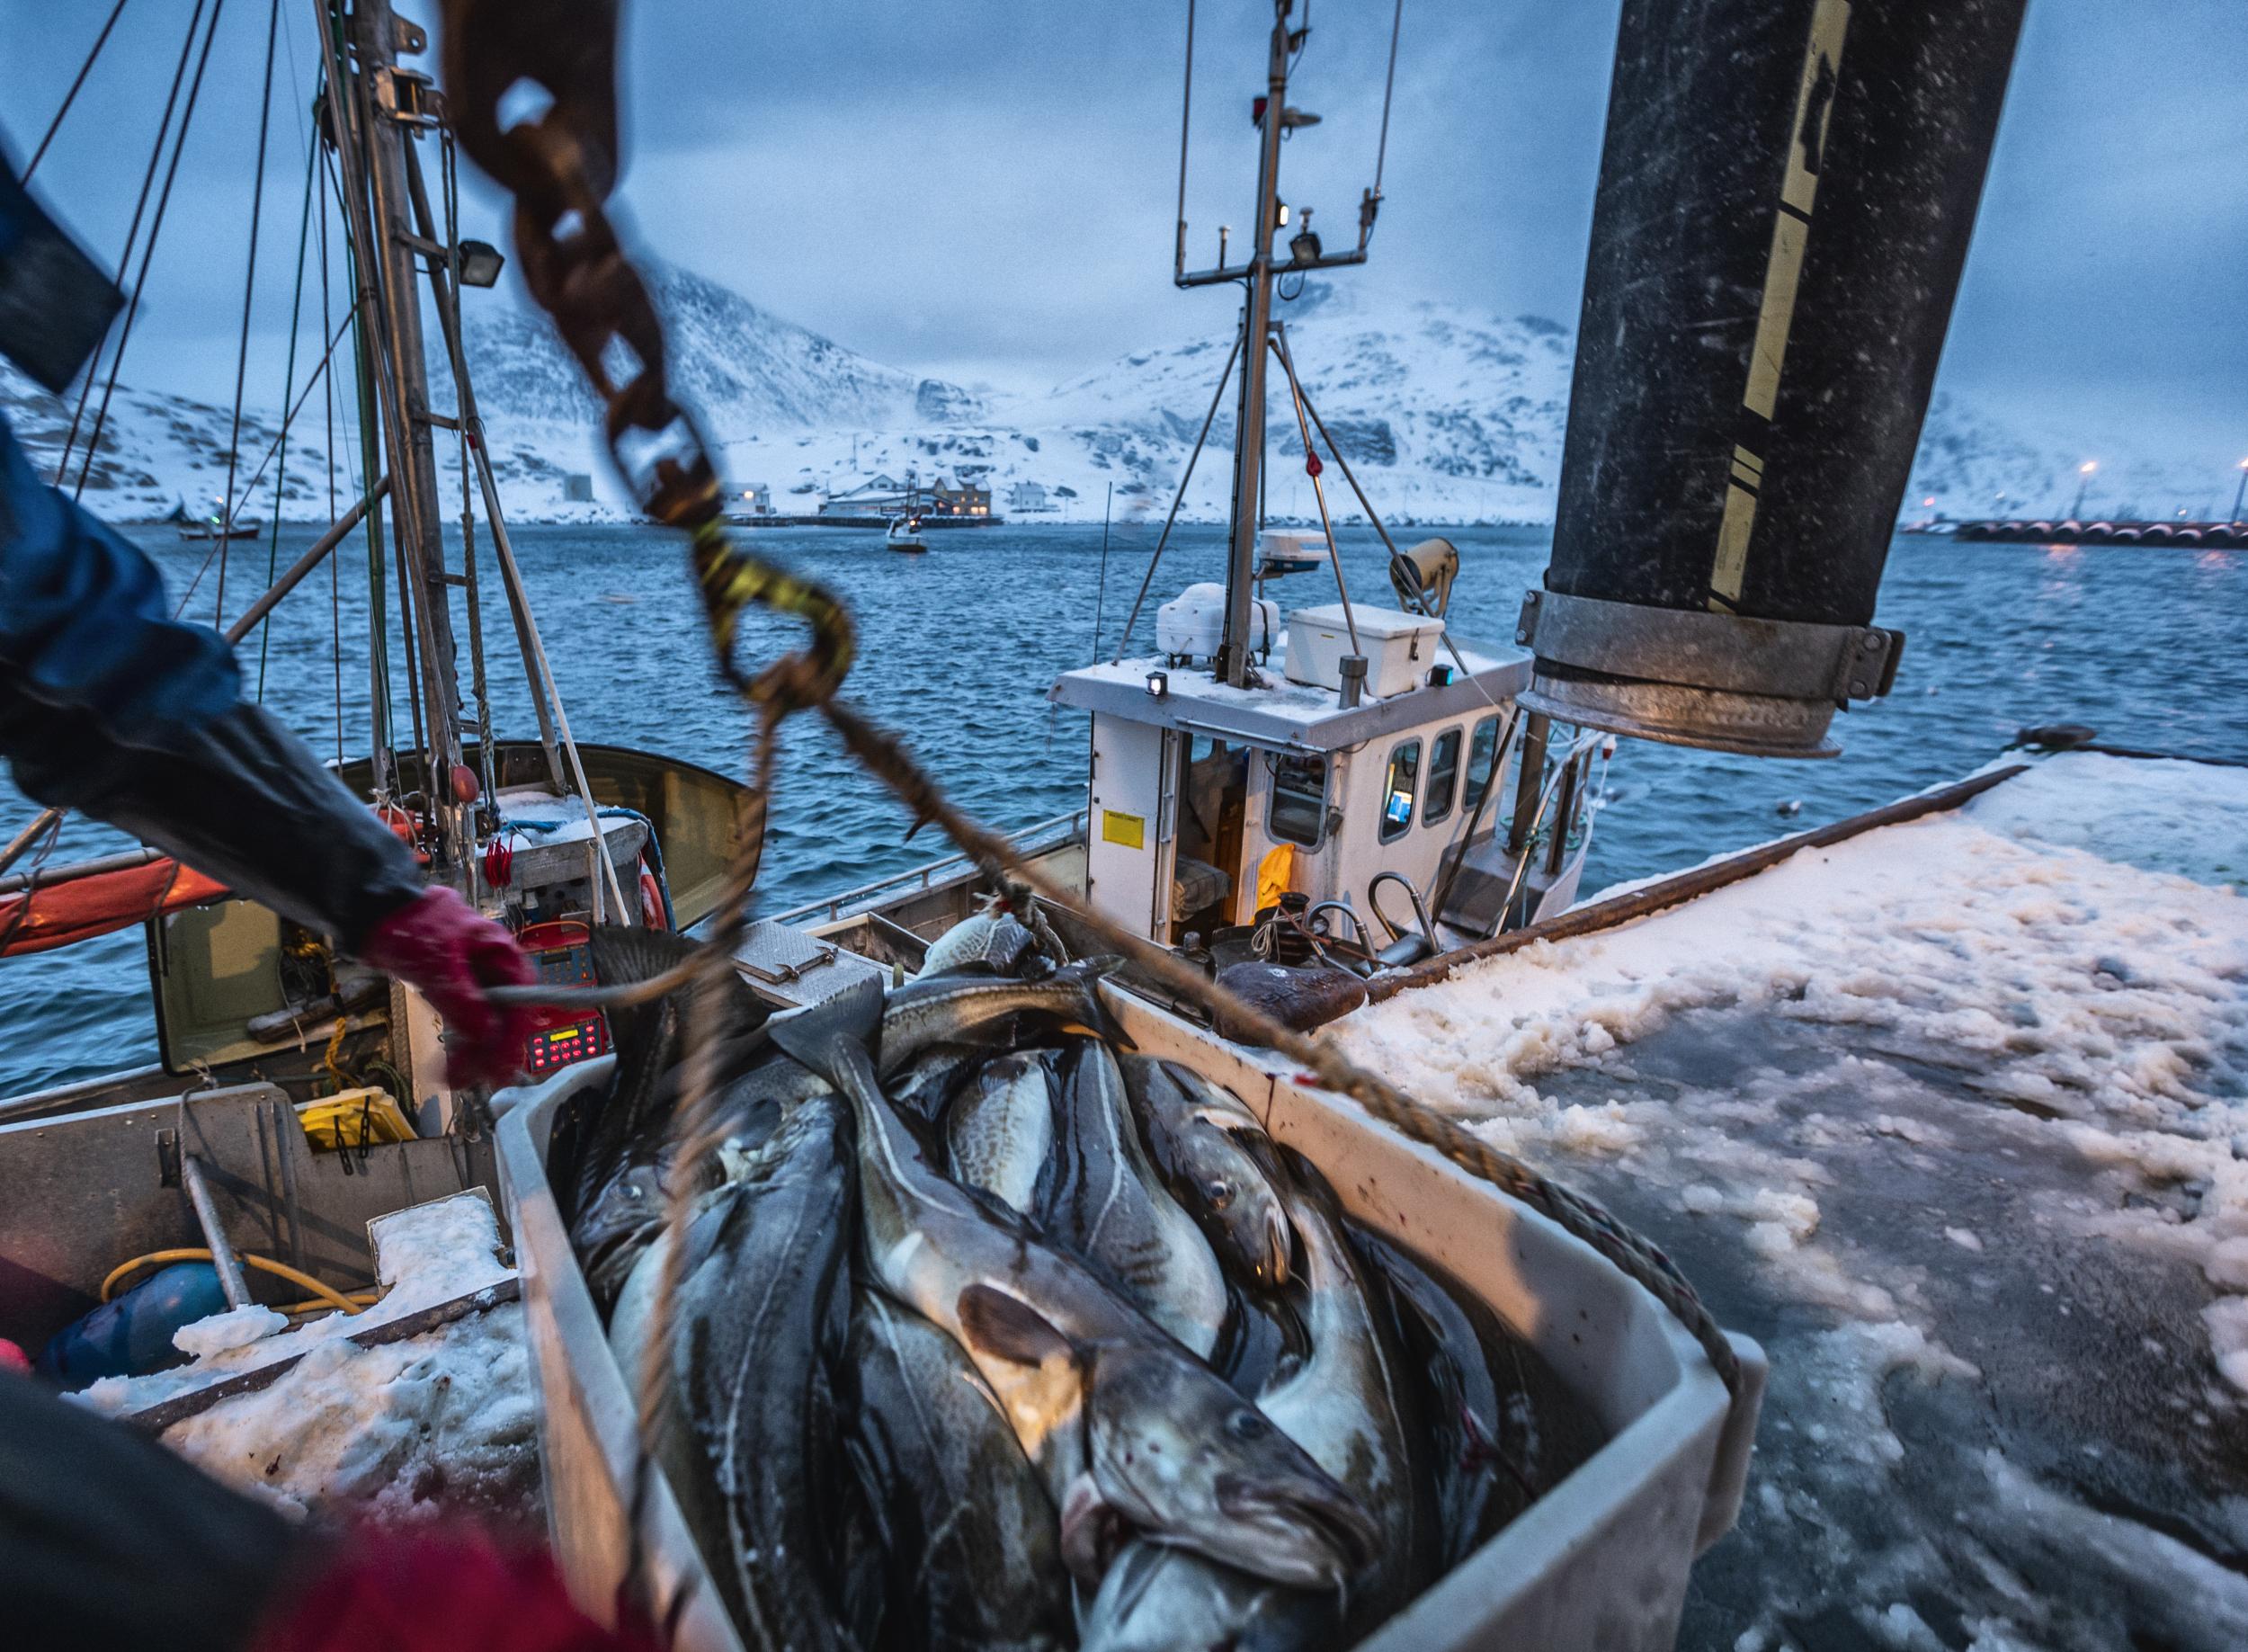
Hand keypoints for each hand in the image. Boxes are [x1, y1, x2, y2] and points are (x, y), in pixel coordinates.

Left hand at [358, 887, 536, 1088]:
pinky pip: (464, 1023)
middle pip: (505, 1017)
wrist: (376, 912)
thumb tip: (486, 1034)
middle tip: (475, 1079)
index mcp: (501, 954)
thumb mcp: (440, 964)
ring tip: (453, 1078)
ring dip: (472, 1053)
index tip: (503, 1065)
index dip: (515, 1036)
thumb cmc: (412, 923)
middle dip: (490, 1051)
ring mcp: (474, 981)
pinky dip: (458, 1044)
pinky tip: (447, 1063)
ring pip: (484, 1025)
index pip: (522, 1001)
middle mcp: (493, 970)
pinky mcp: (454, 991)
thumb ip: (463, 1001)